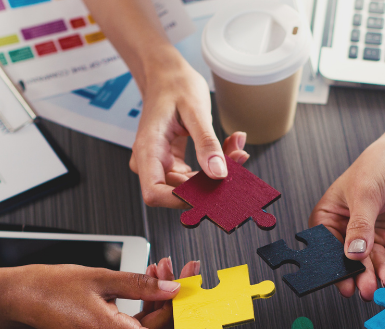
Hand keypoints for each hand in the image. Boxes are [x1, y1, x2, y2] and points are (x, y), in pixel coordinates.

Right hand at [10, 259, 201, 328]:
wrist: (22, 297)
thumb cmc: (50, 289)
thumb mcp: (102, 277)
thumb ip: (143, 284)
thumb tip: (174, 288)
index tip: (202, 310)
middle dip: (178, 301)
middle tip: (188, 272)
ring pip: (150, 327)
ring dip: (163, 299)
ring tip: (166, 268)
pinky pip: (137, 325)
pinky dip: (148, 304)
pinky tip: (152, 279)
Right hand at [131, 57, 249, 207]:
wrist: (166, 74)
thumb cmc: (174, 85)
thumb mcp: (195, 110)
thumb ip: (206, 143)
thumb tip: (218, 173)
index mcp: (148, 149)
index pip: (155, 193)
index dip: (181, 199)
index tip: (210, 190)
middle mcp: (151, 161)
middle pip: (177, 191)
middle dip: (210, 182)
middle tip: (236, 159)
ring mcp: (161, 164)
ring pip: (190, 185)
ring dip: (216, 173)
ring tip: (235, 149)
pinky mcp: (172, 162)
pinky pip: (194, 175)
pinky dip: (214, 166)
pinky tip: (229, 149)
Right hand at [309, 138, 384, 299]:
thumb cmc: (381, 164)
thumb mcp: (365, 192)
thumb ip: (360, 225)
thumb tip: (354, 252)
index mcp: (330, 218)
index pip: (327, 247)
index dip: (333, 266)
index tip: (344, 282)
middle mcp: (349, 232)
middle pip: (351, 262)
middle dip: (360, 277)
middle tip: (367, 289)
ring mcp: (372, 239)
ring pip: (373, 265)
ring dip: (381, 275)